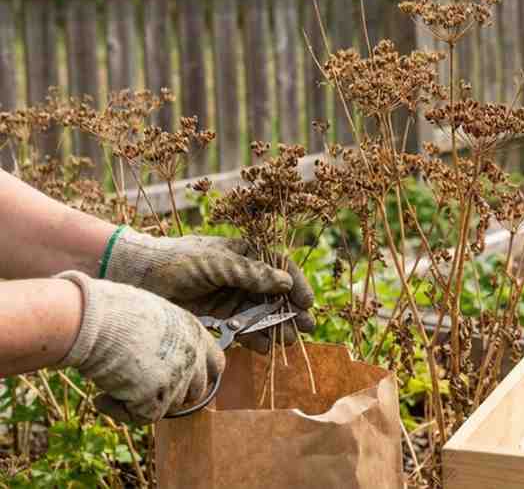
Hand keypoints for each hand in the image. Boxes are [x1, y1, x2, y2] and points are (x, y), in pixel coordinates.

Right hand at [56, 272, 225, 423]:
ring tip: (116, 381)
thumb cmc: (115, 312)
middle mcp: (193, 358)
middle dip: (173, 393)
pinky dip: (118, 410)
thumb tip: (158, 355)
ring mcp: (177, 381)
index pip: (216, 364)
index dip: (199, 374)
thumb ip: (166, 338)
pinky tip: (101, 397)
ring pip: (169, 406)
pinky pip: (140, 417)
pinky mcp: (155, 401)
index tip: (181, 379)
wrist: (97, 322)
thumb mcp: (154, 317)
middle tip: (143, 386)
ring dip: (145, 400)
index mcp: (195, 333)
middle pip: (196, 391)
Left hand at [104, 228, 314, 352]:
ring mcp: (230, 298)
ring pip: (261, 315)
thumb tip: (285, 283)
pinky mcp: (218, 318)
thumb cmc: (177, 260)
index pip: (280, 268)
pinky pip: (242, 330)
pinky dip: (254, 339)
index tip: (307, 303)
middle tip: (306, 328)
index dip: (296, 285)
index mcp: (245, 255)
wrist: (137, 277)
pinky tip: (264, 348)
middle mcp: (242, 276)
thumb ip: (251, 274)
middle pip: (275, 295)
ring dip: (276, 328)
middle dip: (291, 312)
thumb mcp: (217, 263)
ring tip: (288, 342)